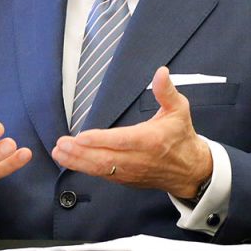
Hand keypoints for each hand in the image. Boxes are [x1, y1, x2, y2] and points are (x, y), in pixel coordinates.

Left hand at [51, 66, 212, 198]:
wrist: (190, 170)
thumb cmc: (181, 137)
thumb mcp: (179, 110)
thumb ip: (166, 91)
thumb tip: (161, 72)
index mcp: (150, 140)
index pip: (121, 141)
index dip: (100, 140)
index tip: (81, 136)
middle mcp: (139, 159)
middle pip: (106, 158)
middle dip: (80, 153)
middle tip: (60, 145)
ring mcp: (131, 171)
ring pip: (101, 169)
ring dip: (78, 162)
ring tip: (59, 153)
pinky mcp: (126, 179)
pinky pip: (103, 175)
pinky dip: (86, 169)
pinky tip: (71, 161)